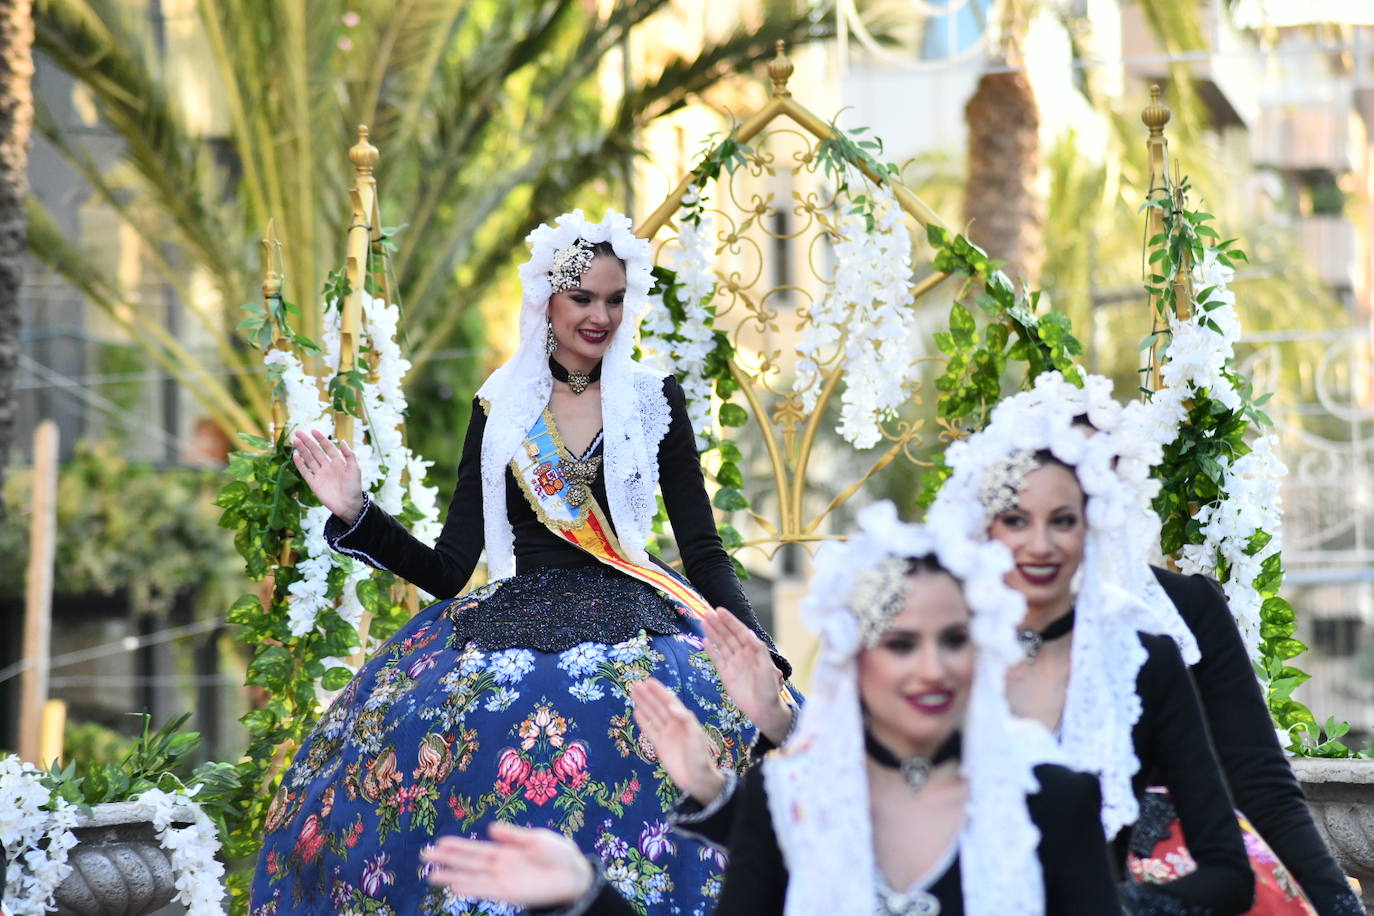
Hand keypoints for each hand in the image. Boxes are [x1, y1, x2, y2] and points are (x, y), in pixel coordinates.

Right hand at [291, 428, 364, 522]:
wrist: (349, 505)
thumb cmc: (354, 487)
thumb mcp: (355, 470)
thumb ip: (349, 455)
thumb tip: (342, 441)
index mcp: (338, 462)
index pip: (327, 447)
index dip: (321, 439)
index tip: (313, 431)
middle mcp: (327, 466)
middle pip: (315, 451)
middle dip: (307, 442)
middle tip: (298, 433)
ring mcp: (320, 474)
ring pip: (309, 459)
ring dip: (302, 450)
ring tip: (295, 441)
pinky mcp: (314, 483)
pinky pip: (305, 472)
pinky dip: (300, 464)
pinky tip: (295, 456)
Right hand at [422, 822, 592, 907]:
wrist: (576, 874)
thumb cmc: (559, 854)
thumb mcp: (536, 838)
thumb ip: (513, 835)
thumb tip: (490, 828)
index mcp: (506, 851)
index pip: (476, 848)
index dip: (458, 846)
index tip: (438, 842)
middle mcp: (500, 867)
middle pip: (468, 863)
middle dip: (447, 859)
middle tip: (424, 855)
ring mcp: (503, 881)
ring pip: (472, 878)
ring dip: (452, 876)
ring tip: (431, 875)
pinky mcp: (511, 894)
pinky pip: (486, 891)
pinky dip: (471, 888)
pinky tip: (456, 886)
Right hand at [630, 678, 725, 804]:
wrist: (698, 780)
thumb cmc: (700, 757)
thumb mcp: (696, 736)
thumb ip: (685, 719)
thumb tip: (671, 706)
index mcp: (684, 720)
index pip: (669, 702)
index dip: (659, 691)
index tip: (648, 681)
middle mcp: (674, 725)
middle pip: (658, 707)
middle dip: (647, 695)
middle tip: (635, 684)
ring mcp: (667, 735)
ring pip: (653, 716)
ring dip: (643, 705)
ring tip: (633, 693)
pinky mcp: (660, 747)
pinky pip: (650, 731)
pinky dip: (643, 721)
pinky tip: (636, 712)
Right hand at [701, 606, 792, 743]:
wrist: (764, 710)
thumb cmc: (769, 689)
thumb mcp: (767, 668)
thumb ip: (758, 650)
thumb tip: (748, 633)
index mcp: (753, 650)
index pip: (739, 631)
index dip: (730, 621)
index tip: (719, 610)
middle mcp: (742, 654)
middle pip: (728, 636)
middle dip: (718, 624)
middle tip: (706, 613)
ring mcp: (733, 664)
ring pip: (721, 645)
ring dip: (712, 633)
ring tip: (703, 622)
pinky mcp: (725, 675)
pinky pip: (717, 659)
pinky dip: (711, 650)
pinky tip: (704, 640)